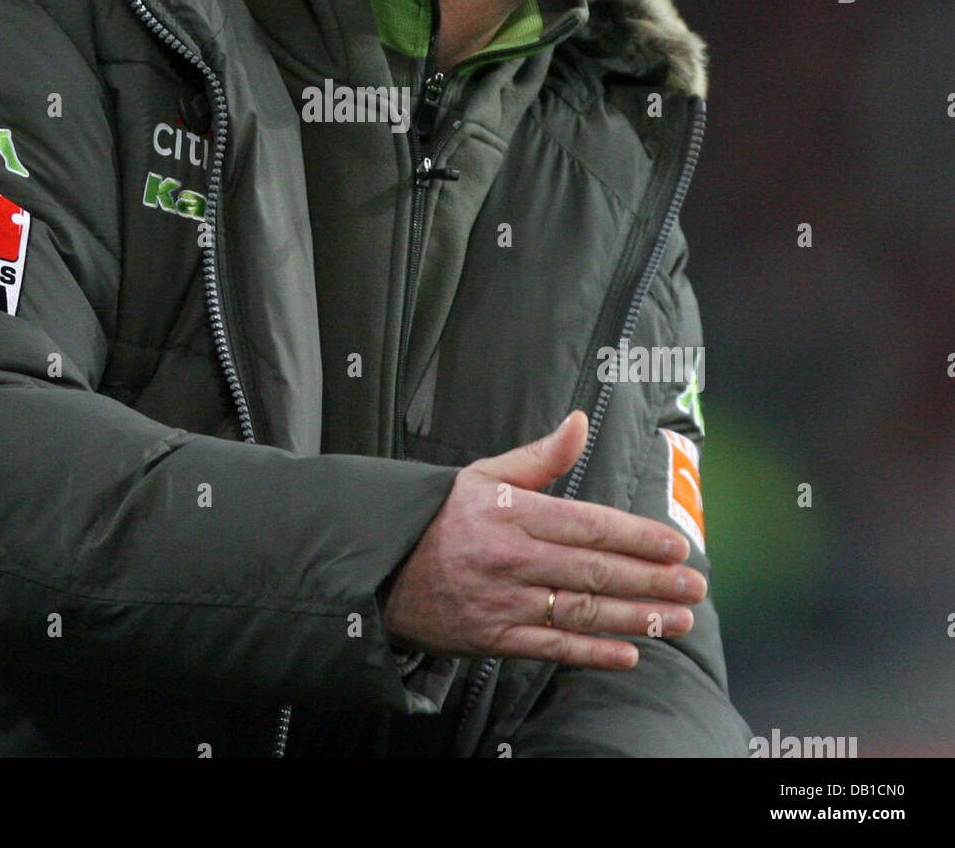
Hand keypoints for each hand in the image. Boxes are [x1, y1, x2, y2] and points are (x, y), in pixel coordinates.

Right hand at [382, 410, 705, 668]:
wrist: (383, 568)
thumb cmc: (440, 518)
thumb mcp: (484, 474)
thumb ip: (540, 456)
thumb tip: (578, 422)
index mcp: (513, 513)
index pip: (589, 524)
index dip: (637, 537)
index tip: (674, 545)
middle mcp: (513, 559)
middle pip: (596, 571)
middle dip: (652, 579)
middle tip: (694, 584)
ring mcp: (505, 602)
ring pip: (583, 612)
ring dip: (638, 618)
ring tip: (679, 619)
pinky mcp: (495, 638)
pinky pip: (554, 647)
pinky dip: (594, 653)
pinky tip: (629, 654)